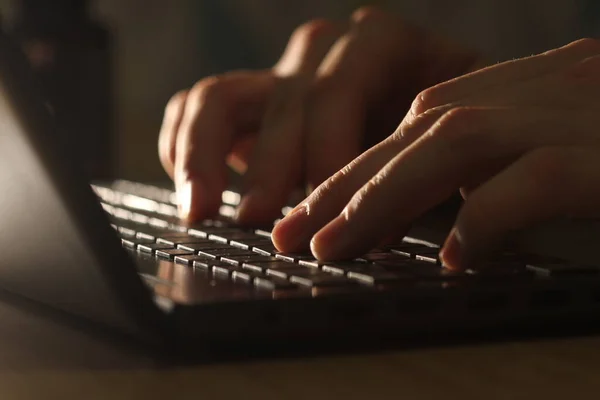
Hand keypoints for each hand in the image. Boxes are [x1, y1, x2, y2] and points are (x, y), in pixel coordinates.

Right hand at [158, 7, 479, 222]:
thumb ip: (440, 159)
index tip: (337, 219)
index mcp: (382, 44)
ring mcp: (280, 73)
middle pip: (281, 103)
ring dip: (203, 158)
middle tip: (265, 227)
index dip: (330, 157)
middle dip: (271, 170)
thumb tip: (400, 223)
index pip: (337, 93)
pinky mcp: (250, 100)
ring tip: (202, 213)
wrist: (429, 112)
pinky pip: (195, 106)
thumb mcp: (461, 134)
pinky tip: (192, 191)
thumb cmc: (449, 129)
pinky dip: (182, 145)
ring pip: (218, 98)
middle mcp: (322, 50)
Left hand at [272, 38, 599, 269]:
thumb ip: (500, 164)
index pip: (419, 119)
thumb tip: (450, 204)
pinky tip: (453, 258)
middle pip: (419, 124)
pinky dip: (484, 218)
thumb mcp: (561, 152)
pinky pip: (530, 179)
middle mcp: (541, 84)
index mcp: (524, 84)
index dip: (359, 168)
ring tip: (330, 248)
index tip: (312, 213)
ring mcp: (572, 111)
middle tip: (290, 232)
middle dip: (345, 184)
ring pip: (453, 140)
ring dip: (381, 197)